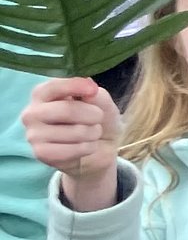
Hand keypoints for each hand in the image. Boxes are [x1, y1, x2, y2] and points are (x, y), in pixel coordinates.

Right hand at [21, 78, 121, 209]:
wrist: (102, 149)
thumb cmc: (99, 120)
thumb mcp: (102, 103)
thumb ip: (94, 94)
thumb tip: (88, 90)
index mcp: (45, 94)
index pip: (52, 86)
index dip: (75, 88)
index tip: (93, 91)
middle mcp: (33, 112)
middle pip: (64, 110)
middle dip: (90, 116)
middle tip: (96, 122)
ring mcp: (33, 135)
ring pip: (69, 131)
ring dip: (90, 134)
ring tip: (91, 135)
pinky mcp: (40, 154)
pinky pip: (66, 150)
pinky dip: (84, 149)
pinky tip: (85, 148)